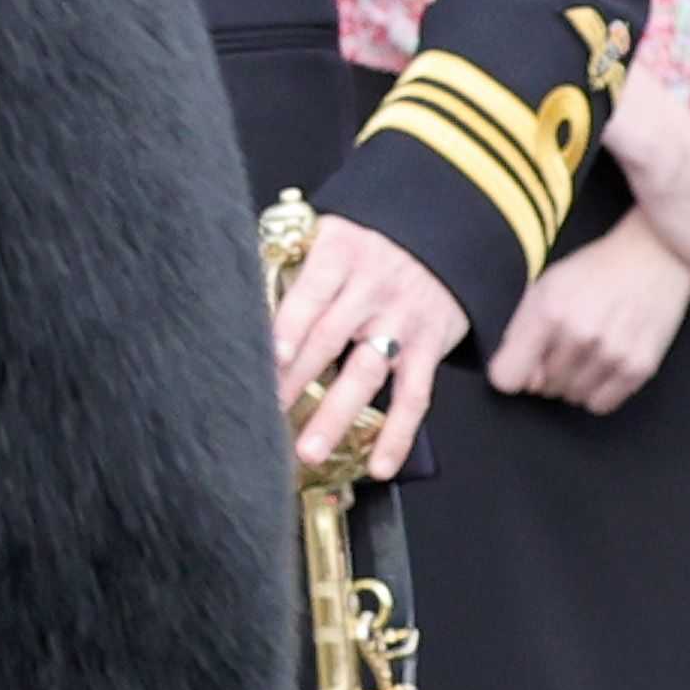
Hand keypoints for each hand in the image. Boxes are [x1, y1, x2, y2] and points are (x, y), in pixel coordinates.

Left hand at [271, 214, 465, 481]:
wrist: (448, 225)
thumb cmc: (369, 240)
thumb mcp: (331, 234)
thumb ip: (294, 265)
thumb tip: (241, 304)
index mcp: (340, 254)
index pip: (308, 296)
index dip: (287, 330)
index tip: (267, 361)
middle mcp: (372, 287)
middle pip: (328, 339)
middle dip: (294, 382)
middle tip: (264, 416)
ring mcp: (403, 319)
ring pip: (366, 373)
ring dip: (335, 415)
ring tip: (309, 451)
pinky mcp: (429, 346)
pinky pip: (415, 395)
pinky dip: (399, 433)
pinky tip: (379, 464)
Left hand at [488, 215, 689, 411]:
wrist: (653, 255)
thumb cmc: (593, 271)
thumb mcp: (544, 287)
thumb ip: (520, 334)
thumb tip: (524, 382)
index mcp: (550, 314)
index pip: (507, 377)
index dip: (511, 373)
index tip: (524, 362)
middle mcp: (581, 336)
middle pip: (543, 388)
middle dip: (548, 371)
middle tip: (567, 344)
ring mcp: (613, 354)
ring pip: (572, 397)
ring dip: (574, 380)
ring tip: (589, 349)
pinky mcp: (640, 366)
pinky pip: (601, 404)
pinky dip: (598, 391)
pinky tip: (605, 364)